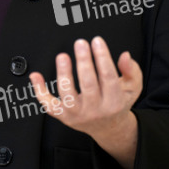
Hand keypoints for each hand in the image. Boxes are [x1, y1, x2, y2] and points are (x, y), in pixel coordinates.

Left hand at [29, 36, 141, 168]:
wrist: (108, 128)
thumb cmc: (118, 103)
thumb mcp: (132, 88)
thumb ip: (131, 71)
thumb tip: (124, 56)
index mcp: (114, 102)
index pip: (108, 77)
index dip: (102, 58)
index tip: (97, 41)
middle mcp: (95, 110)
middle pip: (88, 84)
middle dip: (84, 62)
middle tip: (80, 43)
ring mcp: (77, 114)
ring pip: (68, 94)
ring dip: (63, 73)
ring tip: (62, 56)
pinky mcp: (63, 116)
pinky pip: (48, 104)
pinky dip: (40, 90)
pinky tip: (36, 75)